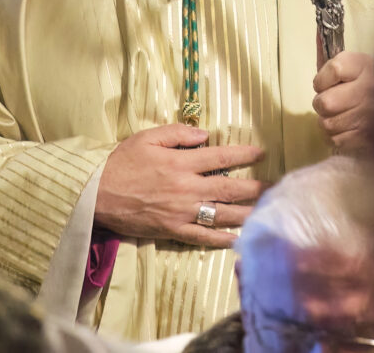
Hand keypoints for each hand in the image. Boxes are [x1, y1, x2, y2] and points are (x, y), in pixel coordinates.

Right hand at [95, 124, 265, 247]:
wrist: (97, 194)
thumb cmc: (121, 162)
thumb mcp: (147, 137)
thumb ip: (178, 133)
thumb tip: (205, 134)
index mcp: (181, 163)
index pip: (221, 157)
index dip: (244, 154)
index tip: (262, 153)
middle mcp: (187, 189)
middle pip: (230, 189)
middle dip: (256, 188)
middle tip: (277, 187)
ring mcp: (182, 212)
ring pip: (223, 215)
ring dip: (248, 214)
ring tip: (268, 213)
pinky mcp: (174, 231)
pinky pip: (204, 237)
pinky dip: (223, 240)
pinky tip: (240, 240)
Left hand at [312, 51, 373, 151]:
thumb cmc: (355, 83)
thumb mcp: (343, 63)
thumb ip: (326, 51)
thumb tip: (317, 26)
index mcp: (365, 65)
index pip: (334, 70)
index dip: (322, 79)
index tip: (326, 81)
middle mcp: (373, 88)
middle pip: (326, 103)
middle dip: (322, 103)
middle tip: (331, 100)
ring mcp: (373, 115)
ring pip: (328, 124)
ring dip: (328, 120)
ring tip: (339, 113)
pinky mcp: (370, 136)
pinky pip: (336, 140)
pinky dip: (336, 135)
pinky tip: (346, 126)